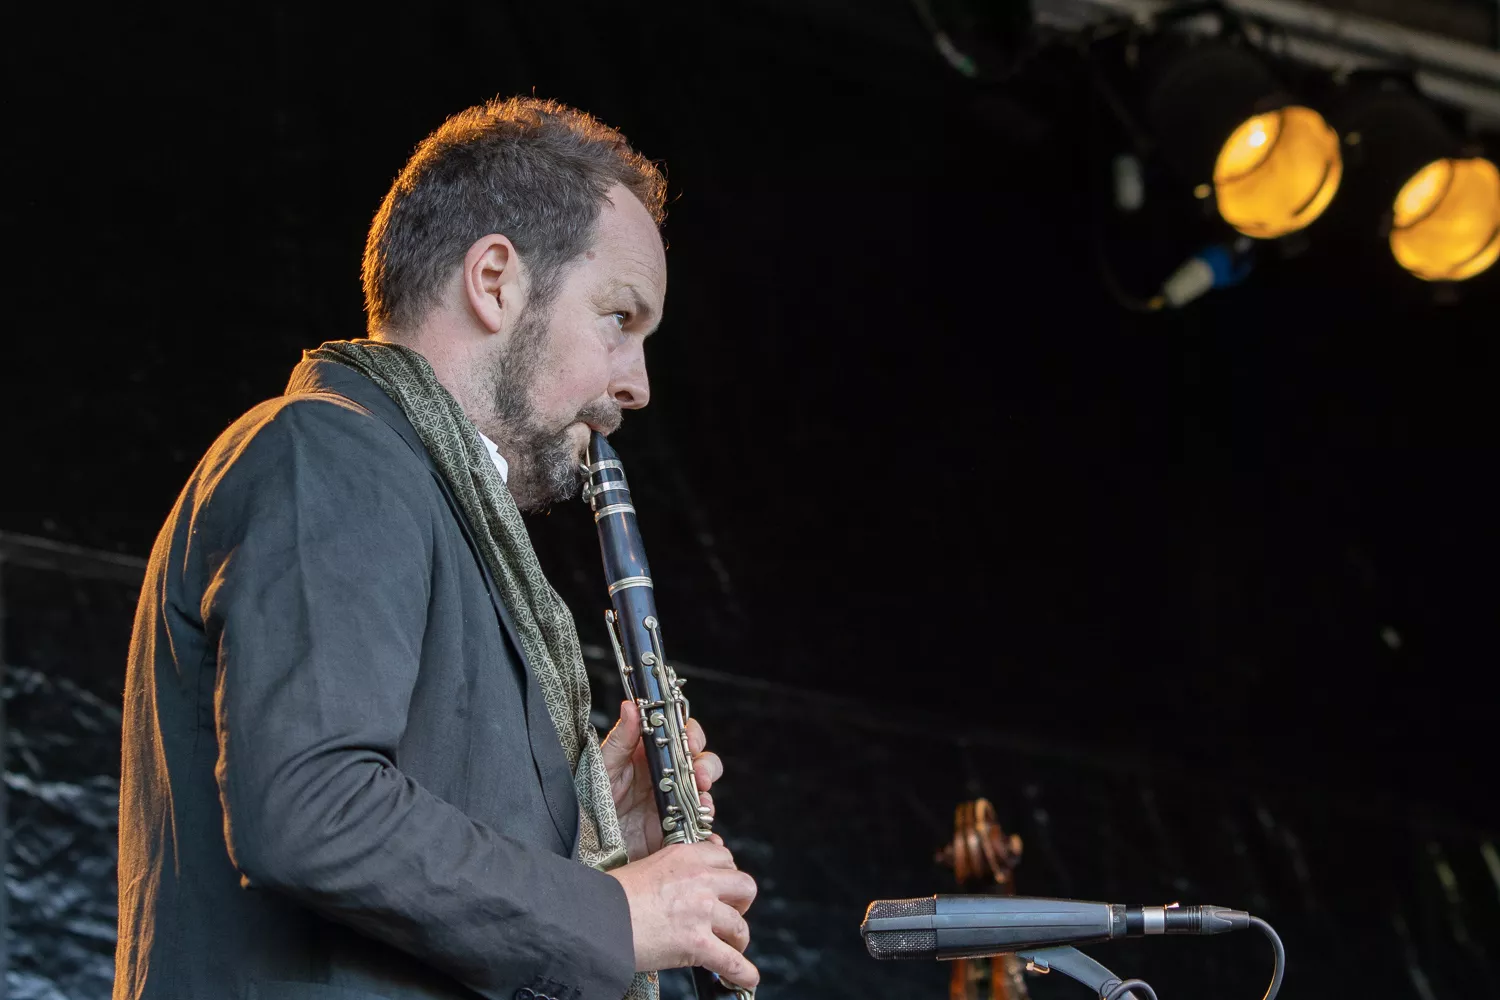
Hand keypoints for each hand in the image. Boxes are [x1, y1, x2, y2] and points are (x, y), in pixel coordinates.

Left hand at [601, 700, 723, 859]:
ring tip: (702, 805)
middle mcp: (666, 774)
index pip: (680, 735)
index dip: (692, 735)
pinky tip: (703, 828)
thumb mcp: (604, 766)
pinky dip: (707, 826)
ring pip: (704, 791)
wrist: (586, 840)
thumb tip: (630, 707)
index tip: (691, 743)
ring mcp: (673, 801)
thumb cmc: (592, 798)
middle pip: (700, 761)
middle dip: (706, 766)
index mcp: (649, 754)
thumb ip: (621, 739)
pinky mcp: (676, 827)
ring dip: (708, 796)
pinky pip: (699, 823)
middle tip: (700, 777)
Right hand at [606, 841, 758, 986]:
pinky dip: (742, 973)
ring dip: (738, 938)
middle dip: (741, 902)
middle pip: (744, 885)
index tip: (722, 886)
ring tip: (731, 946)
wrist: (598, 918)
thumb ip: (675, 867)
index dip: (726, 874)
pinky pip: (730, 961)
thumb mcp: (647, 865)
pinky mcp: (697, 943)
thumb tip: (691, 872)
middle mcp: (699, 880)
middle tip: (729, 912)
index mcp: (685, 856)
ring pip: (740, 925)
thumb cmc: (613, 895)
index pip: (724, 857)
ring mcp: (701, 911)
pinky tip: (747, 979)